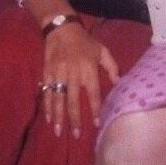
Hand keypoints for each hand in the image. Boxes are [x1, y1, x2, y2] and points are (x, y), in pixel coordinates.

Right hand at [40, 23, 118, 138]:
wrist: (62, 29)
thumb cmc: (85, 41)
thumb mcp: (102, 49)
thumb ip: (111, 65)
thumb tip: (119, 81)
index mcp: (89, 68)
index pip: (93, 93)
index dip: (95, 109)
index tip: (97, 123)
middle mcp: (73, 73)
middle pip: (73, 101)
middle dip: (75, 119)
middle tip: (76, 135)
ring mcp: (59, 74)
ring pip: (58, 100)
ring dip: (58, 117)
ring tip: (59, 131)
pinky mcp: (47, 73)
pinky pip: (47, 93)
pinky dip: (47, 107)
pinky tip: (48, 118)